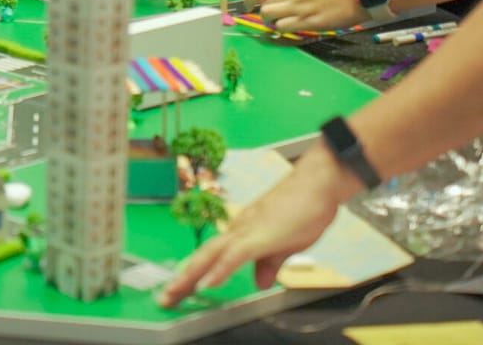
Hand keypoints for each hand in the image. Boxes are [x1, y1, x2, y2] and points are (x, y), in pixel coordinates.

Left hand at [157, 146, 355, 306]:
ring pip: (211, 254)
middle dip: (182, 277)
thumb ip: (269, 263)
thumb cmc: (304, 207)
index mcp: (243, 232)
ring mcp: (247, 230)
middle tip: (165, 297)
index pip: (211, 255)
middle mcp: (238, 229)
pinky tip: (208, 283)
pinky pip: (235, 255)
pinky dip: (219, 270)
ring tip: (175, 292)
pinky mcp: (259, 234)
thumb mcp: (286, 244)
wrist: (317, 183)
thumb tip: (259, 281)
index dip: (193, 271)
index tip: (178, 287)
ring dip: (191, 274)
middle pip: (203, 255)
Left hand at [245, 0, 362, 31]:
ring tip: (282, 22)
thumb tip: (270, 0)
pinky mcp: (306, 21)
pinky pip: (283, 28)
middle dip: (264, 13)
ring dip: (272, 22)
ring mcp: (298, 7)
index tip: (248, 6)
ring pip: (270, 17)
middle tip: (272, 17)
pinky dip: (283, 29)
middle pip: (263, 6)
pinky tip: (291, 27)